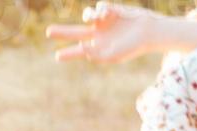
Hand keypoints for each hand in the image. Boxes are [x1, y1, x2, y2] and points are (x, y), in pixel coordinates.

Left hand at [48, 3, 162, 63]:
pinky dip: (101, 10)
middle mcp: (99, 35)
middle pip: (76, 32)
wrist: (148, 31)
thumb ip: (95, 54)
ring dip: (88, 15)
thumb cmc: (132, 46)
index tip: (57, 57)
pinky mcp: (110, 11)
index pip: (80, 51)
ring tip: (92, 19)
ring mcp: (104, 22)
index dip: (68, 54)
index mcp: (99, 48)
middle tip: (49, 33)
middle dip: (62, 32)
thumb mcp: (112, 55)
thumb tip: (80, 47)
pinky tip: (107, 14)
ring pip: (87, 16)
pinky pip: (99, 7)